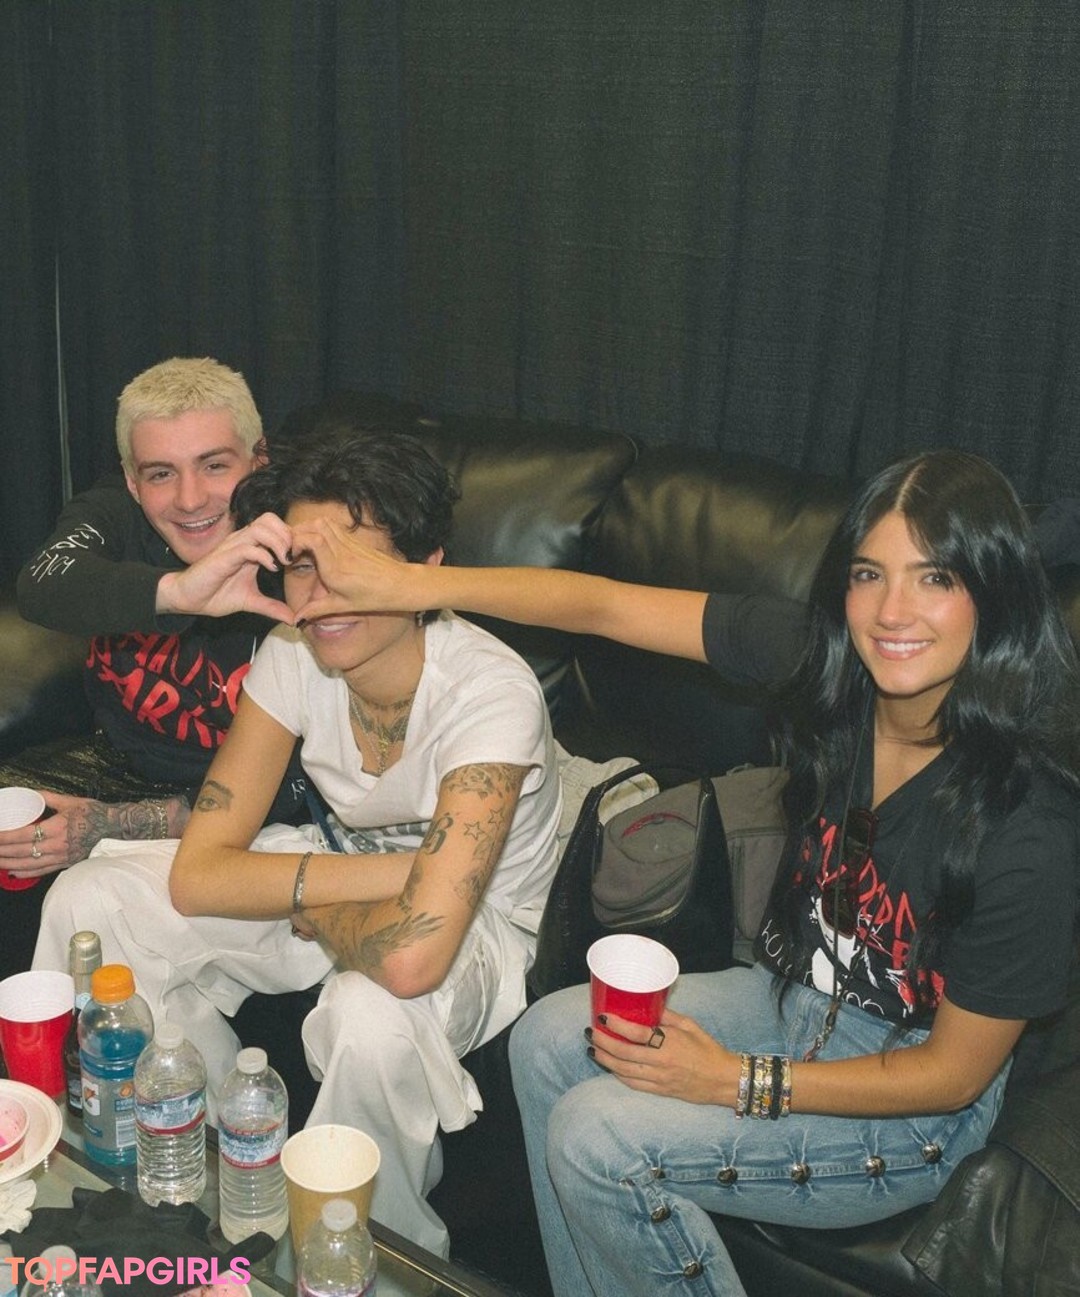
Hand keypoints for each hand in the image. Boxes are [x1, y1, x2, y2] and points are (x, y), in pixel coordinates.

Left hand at [0, 792, 106, 875]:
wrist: (115, 828)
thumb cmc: (94, 814)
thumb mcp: (71, 801)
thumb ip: (48, 797)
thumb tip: (30, 793)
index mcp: (57, 828)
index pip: (23, 834)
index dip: (5, 837)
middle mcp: (57, 845)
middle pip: (22, 852)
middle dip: (2, 851)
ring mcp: (61, 857)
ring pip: (29, 864)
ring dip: (9, 864)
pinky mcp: (66, 864)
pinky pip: (42, 871)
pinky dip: (25, 873)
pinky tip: (13, 872)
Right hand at [156, 512, 293, 621]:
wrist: (188, 599)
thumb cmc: (216, 594)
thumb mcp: (251, 602)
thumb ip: (272, 607)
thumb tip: (293, 619)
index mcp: (251, 547)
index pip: (275, 527)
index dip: (291, 538)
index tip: (300, 558)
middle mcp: (242, 541)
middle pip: (270, 519)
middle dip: (287, 534)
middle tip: (293, 556)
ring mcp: (232, 547)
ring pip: (261, 528)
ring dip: (278, 542)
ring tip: (285, 561)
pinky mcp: (224, 557)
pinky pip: (247, 547)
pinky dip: (263, 555)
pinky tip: (270, 569)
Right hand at [288, 517, 418, 622]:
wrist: (400, 585)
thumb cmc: (374, 597)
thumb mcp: (342, 606)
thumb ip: (316, 610)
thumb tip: (296, 620)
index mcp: (335, 568)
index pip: (312, 540)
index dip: (296, 542)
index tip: (290, 555)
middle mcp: (341, 552)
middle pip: (314, 526)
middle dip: (297, 533)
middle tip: (291, 547)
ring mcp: (349, 543)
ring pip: (324, 522)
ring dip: (308, 528)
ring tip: (302, 543)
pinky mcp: (355, 540)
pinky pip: (334, 526)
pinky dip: (320, 528)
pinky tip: (318, 541)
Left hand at [586, 1007, 734, 1105]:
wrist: (722, 1080)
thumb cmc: (708, 1049)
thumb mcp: (690, 1026)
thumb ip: (668, 1016)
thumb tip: (648, 1005)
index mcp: (670, 1043)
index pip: (637, 1033)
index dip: (617, 1025)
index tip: (603, 1017)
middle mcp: (662, 1062)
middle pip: (625, 1054)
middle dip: (603, 1043)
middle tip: (591, 1032)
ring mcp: (660, 1079)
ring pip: (625, 1071)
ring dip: (605, 1060)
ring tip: (593, 1049)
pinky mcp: (660, 1091)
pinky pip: (634, 1084)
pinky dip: (619, 1075)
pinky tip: (610, 1067)